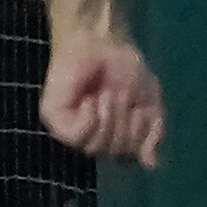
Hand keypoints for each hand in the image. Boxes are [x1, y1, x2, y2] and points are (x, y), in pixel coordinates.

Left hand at [41, 28, 164, 167]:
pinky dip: (89, 120)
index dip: (139, 135)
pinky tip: (90, 102)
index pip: (129, 159)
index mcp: (113, 136)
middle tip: (121, 95)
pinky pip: (75, 137)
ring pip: (95, 148)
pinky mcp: (54, 117)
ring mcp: (72, 128)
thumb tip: (151, 165)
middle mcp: (92, 136)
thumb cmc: (125, 68)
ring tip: (105, 94)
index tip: (140, 109)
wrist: (103, 40)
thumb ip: (152, 134)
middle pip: (114, 153)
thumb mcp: (149, 102)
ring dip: (108, 118)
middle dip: (124, 123)